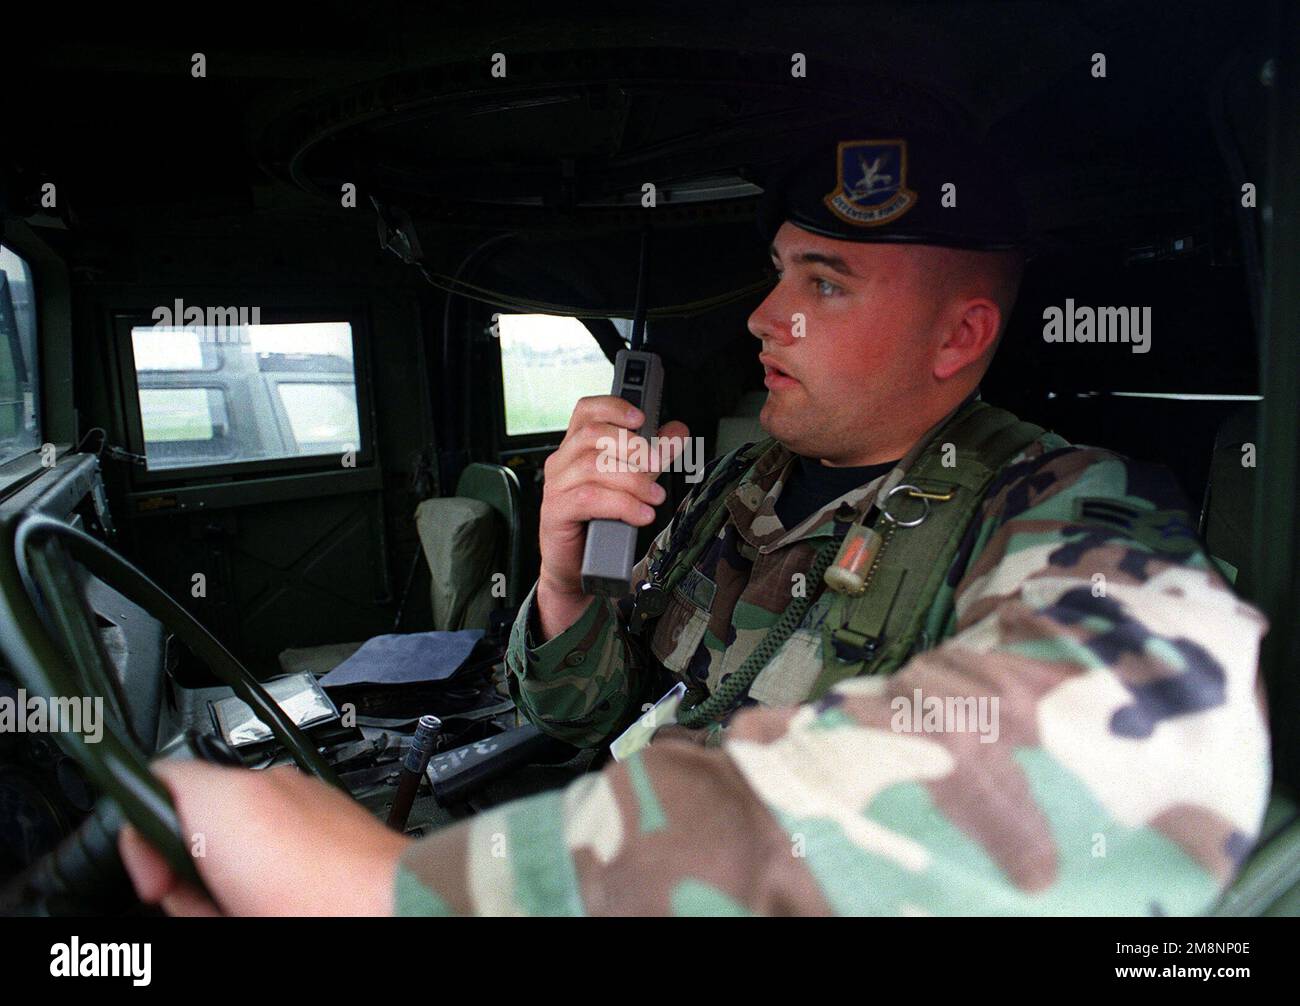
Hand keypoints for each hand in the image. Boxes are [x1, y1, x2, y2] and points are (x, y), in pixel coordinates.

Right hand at [118, 761, 408, 915]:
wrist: (397, 911)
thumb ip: (177, 881)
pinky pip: (283, 815)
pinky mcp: (334, 804)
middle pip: (195, 804)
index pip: (150, 782)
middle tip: (208, 901)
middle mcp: (266, 783)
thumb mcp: (215, 909)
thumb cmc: (318, 911)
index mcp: (225, 801)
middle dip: (191, 852)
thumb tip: (167, 879)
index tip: (154, 879)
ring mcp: (305, 789)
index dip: (140, 837)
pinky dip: (273, 846)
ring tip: (253, 901)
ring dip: (234, 851)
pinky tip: (286, 890)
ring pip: (241, 812)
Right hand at [535, 395, 688, 637]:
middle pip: (593, 436)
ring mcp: (555, 487)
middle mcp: (562, 462)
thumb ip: (652, 457)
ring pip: (593, 468)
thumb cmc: (599, 524)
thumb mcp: (632, 484)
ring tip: (655, 498)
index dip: (613, 408)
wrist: (578, 569)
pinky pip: (589, 498)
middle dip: (633, 447)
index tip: (642, 419)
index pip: (586, 411)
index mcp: (576, 449)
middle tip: (660, 464)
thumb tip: (677, 432)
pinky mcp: (556, 512)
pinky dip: (621, 504)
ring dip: (633, 481)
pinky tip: (641, 514)